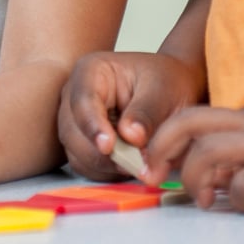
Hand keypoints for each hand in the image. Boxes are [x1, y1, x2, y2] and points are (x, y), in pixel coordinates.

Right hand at [57, 51, 204, 179]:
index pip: (82, 101)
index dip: (92, 126)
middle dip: (102, 154)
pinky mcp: (83, 144)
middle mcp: (75, 96)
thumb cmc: (165, 81)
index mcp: (91, 71)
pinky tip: (131, 165)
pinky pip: (87, 166)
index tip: (108, 146)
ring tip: (140, 163)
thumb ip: (148, 113)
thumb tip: (131, 137)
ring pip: (77, 153)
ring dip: (106, 166)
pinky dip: (108, 172)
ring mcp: (76, 122)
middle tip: (136, 164)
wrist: (171, 90)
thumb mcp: (163, 90)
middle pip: (72, 132)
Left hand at [146, 100, 243, 211]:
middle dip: (161, 148)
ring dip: (195, 179)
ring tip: (204, 201)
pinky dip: (239, 202)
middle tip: (154, 177)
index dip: (167, 141)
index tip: (157, 167)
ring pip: (208, 152)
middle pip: (188, 122)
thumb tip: (209, 181)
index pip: (193, 118)